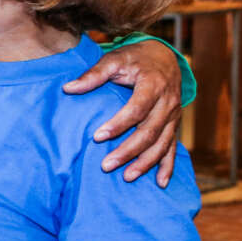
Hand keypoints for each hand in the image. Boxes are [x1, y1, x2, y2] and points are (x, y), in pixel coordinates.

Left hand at [63, 40, 181, 185]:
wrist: (164, 57)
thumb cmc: (134, 59)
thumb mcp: (114, 59)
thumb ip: (93, 74)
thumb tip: (67, 88)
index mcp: (153, 85)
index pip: (136, 109)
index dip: (118, 125)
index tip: (97, 137)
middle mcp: (168, 102)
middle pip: (149, 132)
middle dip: (128, 151)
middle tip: (106, 166)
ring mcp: (173, 116)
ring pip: (161, 144)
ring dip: (145, 162)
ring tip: (126, 177)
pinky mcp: (174, 125)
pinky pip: (173, 147)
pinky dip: (168, 166)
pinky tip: (160, 183)